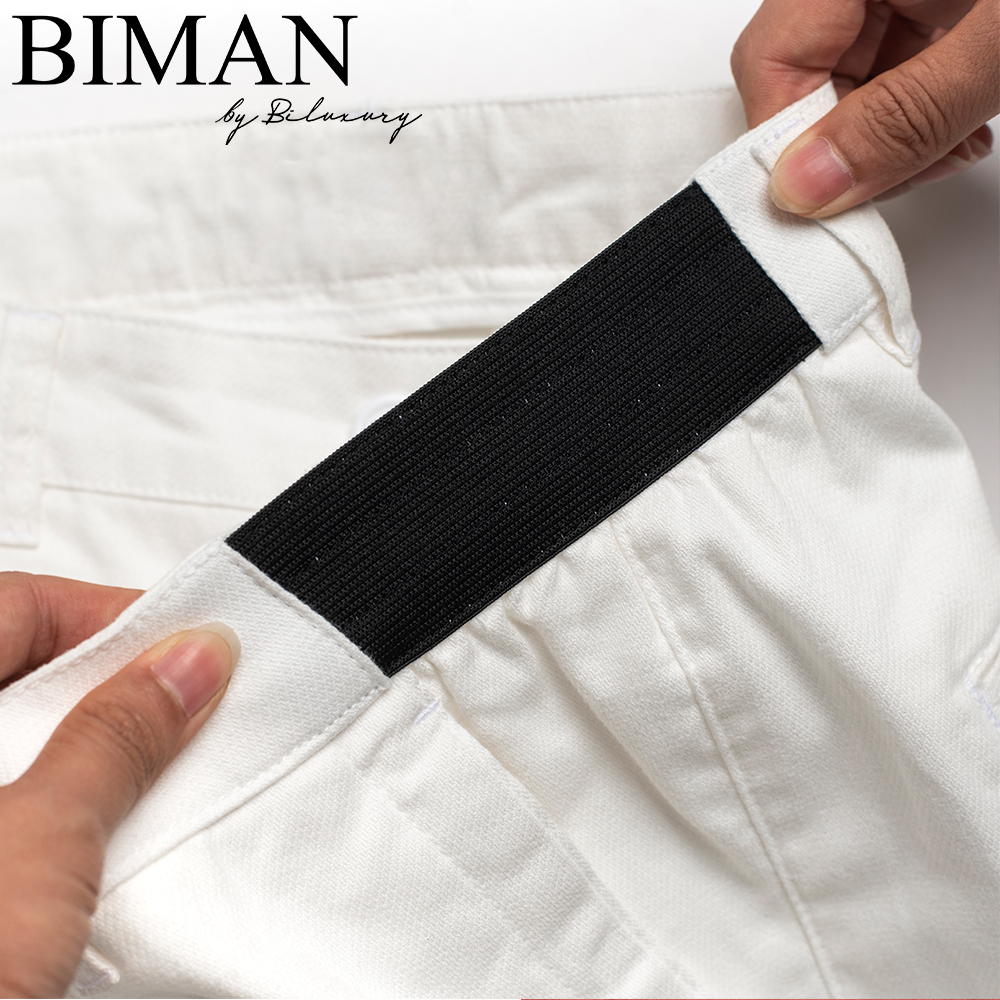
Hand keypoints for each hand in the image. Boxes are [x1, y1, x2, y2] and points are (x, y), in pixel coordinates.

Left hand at [0, 573, 237, 998]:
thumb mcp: (38, 847)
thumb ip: (118, 737)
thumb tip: (190, 663)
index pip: (16, 607)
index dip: (110, 617)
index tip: (190, 643)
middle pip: (14, 668)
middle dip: (107, 684)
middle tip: (182, 703)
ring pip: (12, 733)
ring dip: (85, 743)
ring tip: (146, 772)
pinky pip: (7, 793)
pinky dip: (55, 793)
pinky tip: (94, 824)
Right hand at [732, 0, 998, 216]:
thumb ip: (906, 115)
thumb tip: (807, 184)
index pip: (772, 56)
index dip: (788, 140)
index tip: (823, 201)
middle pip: (801, 75)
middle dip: (846, 147)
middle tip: (899, 177)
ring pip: (844, 84)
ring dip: (886, 141)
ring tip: (949, 150)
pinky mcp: (927, 6)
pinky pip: (889, 72)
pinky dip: (915, 118)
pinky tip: (956, 132)